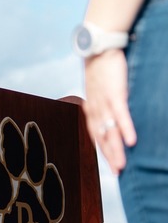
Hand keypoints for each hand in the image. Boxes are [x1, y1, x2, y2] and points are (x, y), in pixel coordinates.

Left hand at [83, 50, 135, 173]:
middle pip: (102, 138)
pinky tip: (131, 141)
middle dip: (110, 157)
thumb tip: (113, 116)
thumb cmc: (101, 69)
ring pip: (110, 131)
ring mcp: (104, 102)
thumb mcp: (100, 90)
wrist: (98, 48)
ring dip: (117, 149)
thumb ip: (104, 104)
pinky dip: (126, 128)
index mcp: (91, 109)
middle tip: (118, 174)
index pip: (97, 135)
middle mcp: (95, 109)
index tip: (112, 167)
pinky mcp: (115, 94)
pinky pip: (120, 115)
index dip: (103, 151)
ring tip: (122, 165)